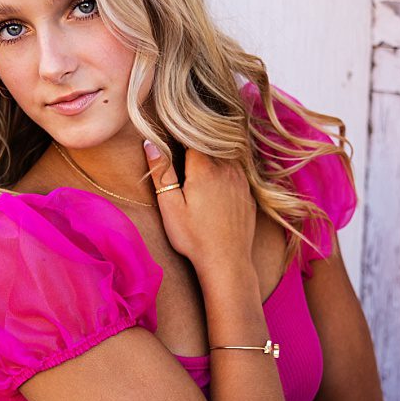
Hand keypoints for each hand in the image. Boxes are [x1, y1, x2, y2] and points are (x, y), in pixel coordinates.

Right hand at [145, 140, 254, 267]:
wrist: (227, 261)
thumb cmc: (193, 237)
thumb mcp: (170, 206)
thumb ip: (161, 172)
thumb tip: (151, 143)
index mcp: (204, 168)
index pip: (191, 139)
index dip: (180, 139)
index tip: (172, 143)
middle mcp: (226, 169)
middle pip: (209, 146)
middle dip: (195, 148)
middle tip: (183, 161)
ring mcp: (241, 180)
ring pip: (225, 156)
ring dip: (212, 158)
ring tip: (198, 173)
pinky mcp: (248, 193)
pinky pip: (236, 171)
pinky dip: (225, 172)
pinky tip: (215, 188)